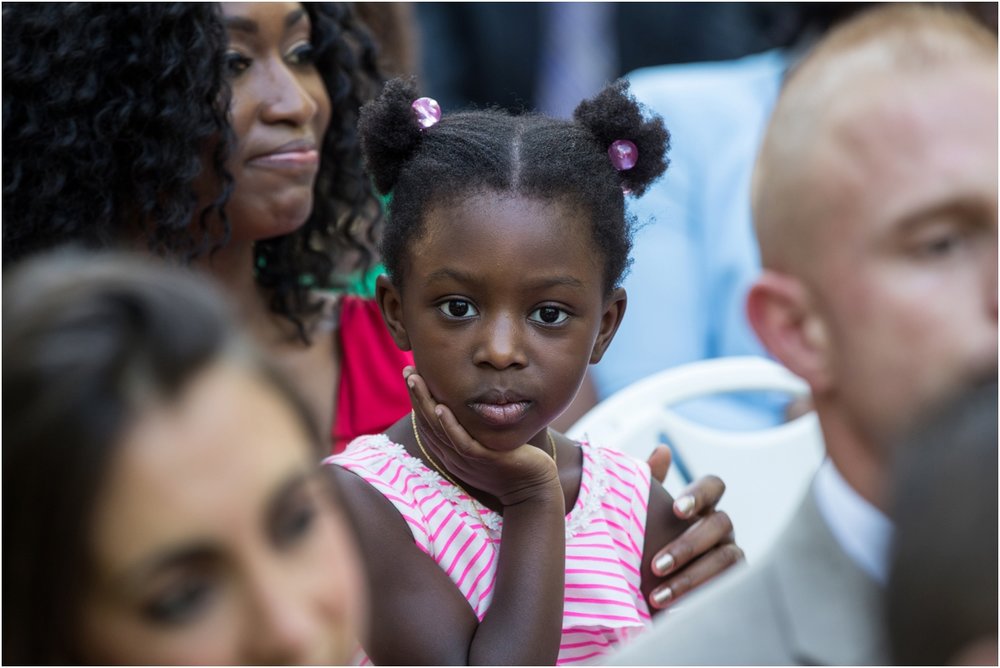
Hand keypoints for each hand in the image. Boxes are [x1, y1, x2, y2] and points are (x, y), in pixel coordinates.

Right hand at [404, 367, 559, 505]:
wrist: (533, 490)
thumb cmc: (513, 463)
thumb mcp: (486, 444)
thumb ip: (475, 427)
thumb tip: (474, 400)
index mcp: (452, 452)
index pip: (428, 424)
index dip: (418, 400)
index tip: (413, 376)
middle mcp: (454, 456)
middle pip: (428, 423)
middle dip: (416, 396)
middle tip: (408, 370)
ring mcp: (467, 459)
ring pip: (438, 429)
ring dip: (425, 403)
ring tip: (416, 381)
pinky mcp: (484, 460)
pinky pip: (462, 442)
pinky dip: (450, 425)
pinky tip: (441, 408)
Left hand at [645, 445, 744, 608]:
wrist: (648, 592)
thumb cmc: (648, 544)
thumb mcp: (644, 517)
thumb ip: (651, 485)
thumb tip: (663, 451)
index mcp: (703, 506)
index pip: (714, 486)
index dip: (699, 494)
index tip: (676, 509)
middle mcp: (722, 528)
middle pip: (721, 524)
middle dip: (687, 546)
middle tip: (656, 565)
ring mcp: (732, 555)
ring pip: (726, 559)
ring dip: (691, 578)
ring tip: (657, 597)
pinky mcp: (734, 586)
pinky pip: (728, 589)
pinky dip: (701, 599)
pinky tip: (674, 612)